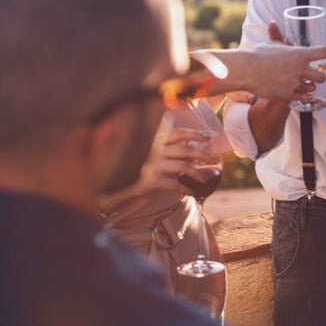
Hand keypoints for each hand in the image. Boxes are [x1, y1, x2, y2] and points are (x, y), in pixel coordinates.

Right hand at [97, 127, 215, 209]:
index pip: (180, 133)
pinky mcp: (150, 180)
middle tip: (215, 158)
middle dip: (203, 154)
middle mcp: (155, 149)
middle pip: (186, 150)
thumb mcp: (145, 147)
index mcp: (154, 138)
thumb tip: (189, 147)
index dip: (196, 134)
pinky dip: (185, 189)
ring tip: (206, 177)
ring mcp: (153, 164)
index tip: (210, 136)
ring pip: (184, 167)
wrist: (110, 180)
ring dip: (198, 172)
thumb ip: (162, 144)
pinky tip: (192, 193)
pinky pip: (174, 185)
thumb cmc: (131, 162)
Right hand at [210, 28, 325, 100]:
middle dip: (320, 77)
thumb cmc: (258, 54)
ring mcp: (295, 83)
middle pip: (322, 77)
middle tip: (316, 76)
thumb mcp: (273, 44)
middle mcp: (300, 69)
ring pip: (311, 88)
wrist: (246, 70)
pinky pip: (301, 97)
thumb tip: (277, 30)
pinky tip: (296, 91)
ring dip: (308, 86)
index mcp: (299, 54)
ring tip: (299, 82)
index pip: (322, 52)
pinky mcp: (288, 94)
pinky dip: (300, 94)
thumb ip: (281, 41)